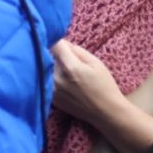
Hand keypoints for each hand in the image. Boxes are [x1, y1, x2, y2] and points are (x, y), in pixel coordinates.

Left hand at [51, 38, 152, 152]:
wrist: (106, 112)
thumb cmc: (104, 85)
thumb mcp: (95, 62)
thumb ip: (76, 50)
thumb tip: (60, 41)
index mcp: (70, 67)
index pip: (54, 44)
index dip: (58, 40)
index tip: (62, 43)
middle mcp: (57, 79)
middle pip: (49, 56)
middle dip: (56, 55)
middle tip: (69, 60)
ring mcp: (52, 90)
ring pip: (46, 69)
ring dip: (53, 67)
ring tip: (68, 73)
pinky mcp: (51, 99)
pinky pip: (47, 81)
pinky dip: (52, 78)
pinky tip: (66, 84)